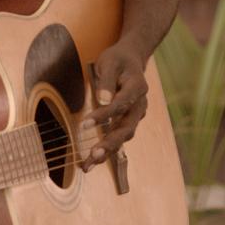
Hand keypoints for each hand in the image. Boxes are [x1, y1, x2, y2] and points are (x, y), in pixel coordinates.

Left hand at [81, 41, 148, 171]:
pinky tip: (90, 162)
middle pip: (127, 127)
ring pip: (123, 137)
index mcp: (137, 87)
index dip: (104, 115)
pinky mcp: (127, 122)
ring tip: (89, 165)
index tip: (84, 124)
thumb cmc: (118, 60)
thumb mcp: (110, 62)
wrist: (131, 60)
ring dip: (107, 152)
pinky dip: (106, 151)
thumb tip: (102, 100)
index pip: (121, 104)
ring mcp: (135, 115)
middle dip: (110, 143)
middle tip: (94, 155)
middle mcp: (140, 105)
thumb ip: (106, 81)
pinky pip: (118, 138)